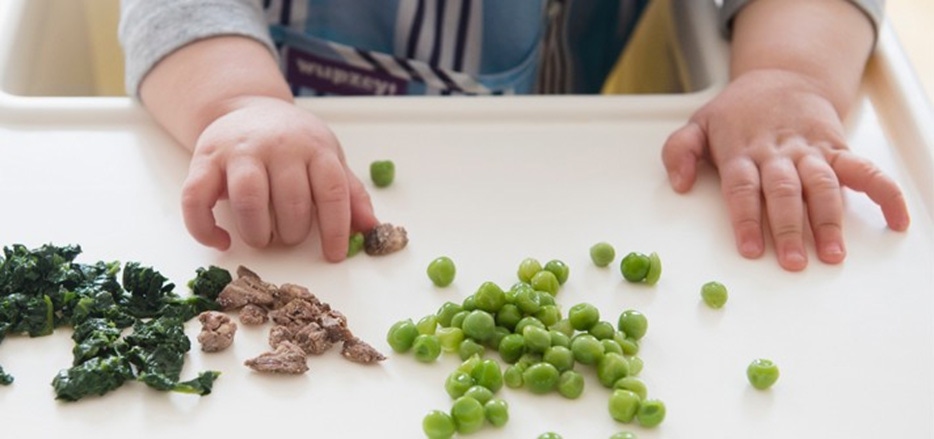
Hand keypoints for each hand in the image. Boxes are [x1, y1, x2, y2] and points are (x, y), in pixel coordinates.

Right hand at [180, 96, 378, 260]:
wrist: (248, 106)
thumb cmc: (294, 142)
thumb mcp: (328, 157)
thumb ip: (349, 192)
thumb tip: (371, 227)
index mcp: (314, 147)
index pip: (331, 190)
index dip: (335, 228)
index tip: (334, 255)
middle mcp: (277, 146)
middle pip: (290, 199)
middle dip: (293, 232)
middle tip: (290, 238)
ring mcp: (238, 151)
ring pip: (248, 199)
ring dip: (257, 232)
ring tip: (263, 238)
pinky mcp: (204, 160)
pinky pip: (196, 199)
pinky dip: (205, 229)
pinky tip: (222, 241)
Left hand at [662, 69, 909, 270]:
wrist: (784, 75)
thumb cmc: (738, 110)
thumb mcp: (699, 123)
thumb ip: (680, 151)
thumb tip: (678, 183)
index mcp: (742, 151)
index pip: (743, 188)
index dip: (747, 219)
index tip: (750, 249)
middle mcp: (778, 153)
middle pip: (784, 191)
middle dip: (790, 227)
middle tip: (793, 261)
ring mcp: (810, 151)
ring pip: (822, 185)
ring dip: (829, 220)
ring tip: (832, 254)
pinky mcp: (837, 150)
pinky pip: (864, 171)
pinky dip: (884, 193)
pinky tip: (895, 220)